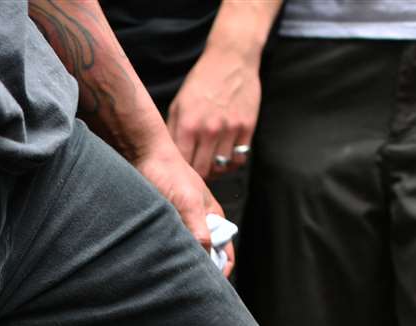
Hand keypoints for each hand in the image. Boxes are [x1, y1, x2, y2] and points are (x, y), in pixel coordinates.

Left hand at [135, 146, 233, 275]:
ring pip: (184, 253)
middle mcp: (198, 223)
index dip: (221, 271)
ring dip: (179, 264)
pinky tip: (155, 262)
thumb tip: (205, 259)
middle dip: (198, 271)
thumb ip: (199, 231)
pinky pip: (166, 246)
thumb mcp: (189, 203)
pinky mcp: (161, 224)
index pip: (226, 253)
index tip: (209, 287)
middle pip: (205, 256)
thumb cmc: (168, 172)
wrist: (142, 154)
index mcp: (213, 218)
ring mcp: (179, 224)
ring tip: (169, 275)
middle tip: (185, 285)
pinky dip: (164, 255)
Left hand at [166, 43, 261, 178]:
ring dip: (216, 171)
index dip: (180, 173)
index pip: (182, 163)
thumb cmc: (201, 82)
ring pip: (222, 168)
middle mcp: (209, 129)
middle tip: (196, 174)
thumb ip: (173, 131)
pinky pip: (240, 158)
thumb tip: (168, 156)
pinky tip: (226, 158)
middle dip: (198, 176)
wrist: (231, 59)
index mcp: (188, 124)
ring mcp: (230, 129)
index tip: (180, 174)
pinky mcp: (247, 127)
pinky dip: (232, 163)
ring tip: (210, 165)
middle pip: (202, 170)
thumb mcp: (179, 104)